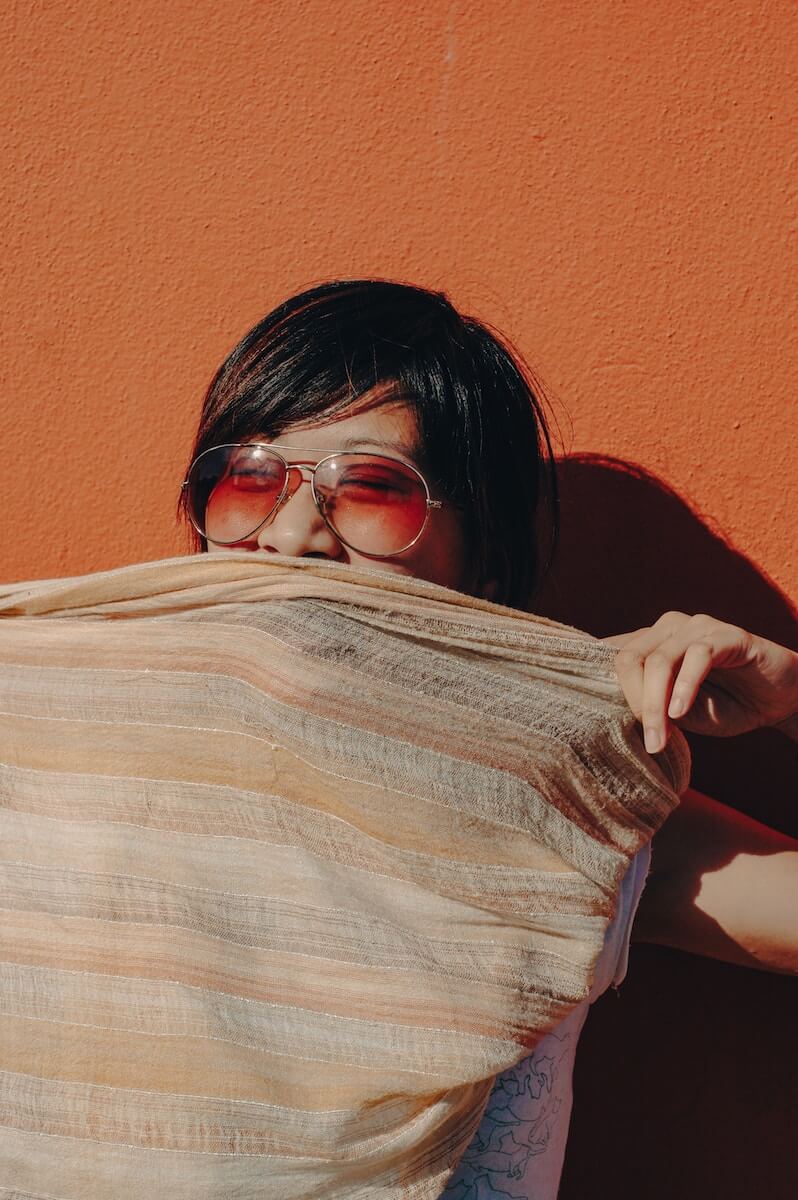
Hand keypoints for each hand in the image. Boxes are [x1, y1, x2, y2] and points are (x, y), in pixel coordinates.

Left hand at [599, 612, 797, 753]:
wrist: (780, 700)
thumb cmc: (725, 705)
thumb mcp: (679, 713)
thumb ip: (649, 707)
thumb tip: (613, 715)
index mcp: (649, 643)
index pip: (610, 655)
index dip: (598, 684)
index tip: (592, 720)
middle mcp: (667, 628)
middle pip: (628, 658)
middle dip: (631, 702)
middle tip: (646, 740)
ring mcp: (696, 626)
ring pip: (659, 660)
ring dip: (655, 704)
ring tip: (660, 739)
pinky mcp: (727, 635)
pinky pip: (698, 656)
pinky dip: (685, 687)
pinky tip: (682, 713)